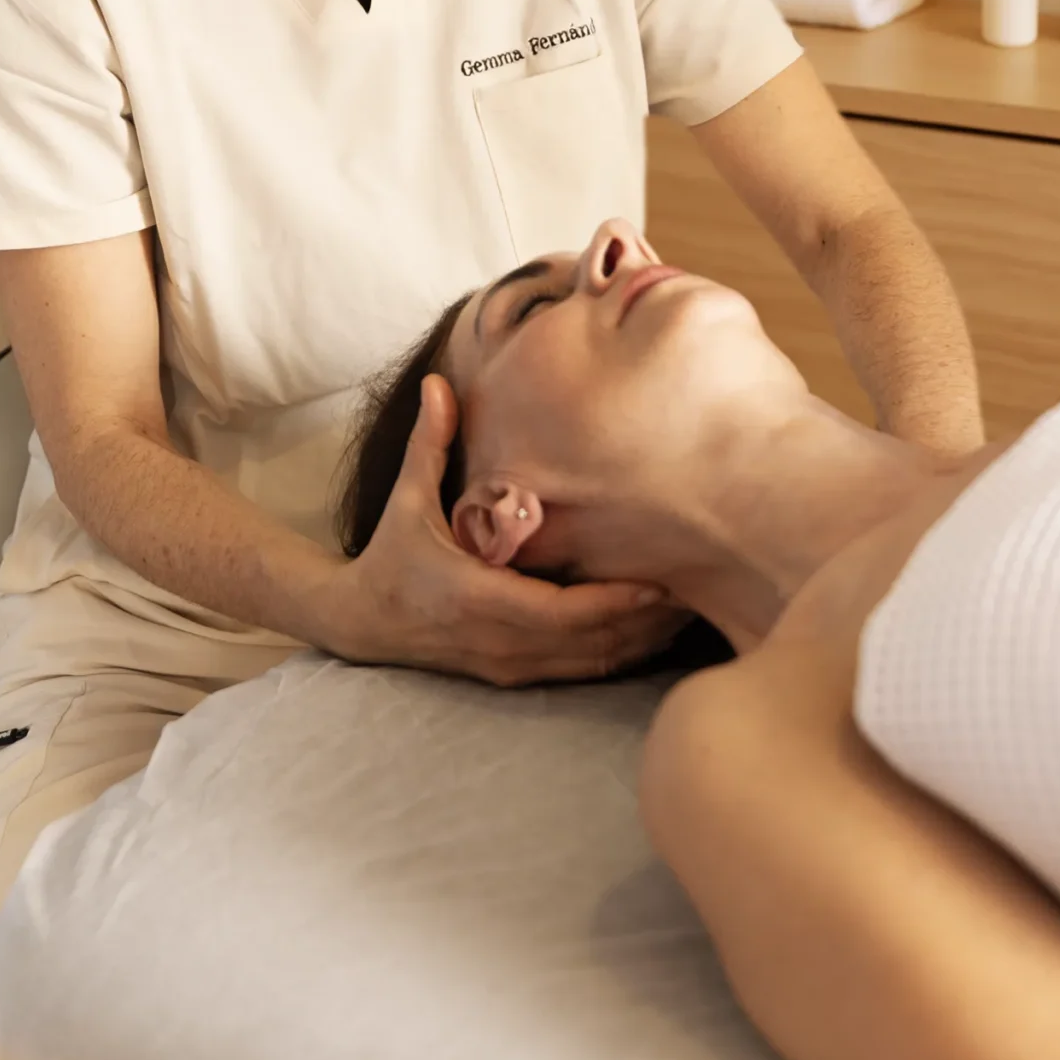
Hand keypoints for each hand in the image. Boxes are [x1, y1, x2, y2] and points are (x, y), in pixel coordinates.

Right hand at [319, 376, 675, 685]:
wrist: (361, 622)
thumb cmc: (392, 553)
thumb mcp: (406, 497)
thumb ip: (428, 443)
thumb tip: (437, 384)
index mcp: (474, 596)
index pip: (558, 612)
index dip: (613, 602)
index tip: (659, 581)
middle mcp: (496, 640)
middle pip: (589, 643)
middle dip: (645, 622)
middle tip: (697, 589)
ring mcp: (508, 664)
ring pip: (591, 664)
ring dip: (641, 641)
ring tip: (689, 610)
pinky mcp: (514, 676)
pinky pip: (579, 671)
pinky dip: (619, 653)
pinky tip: (654, 630)